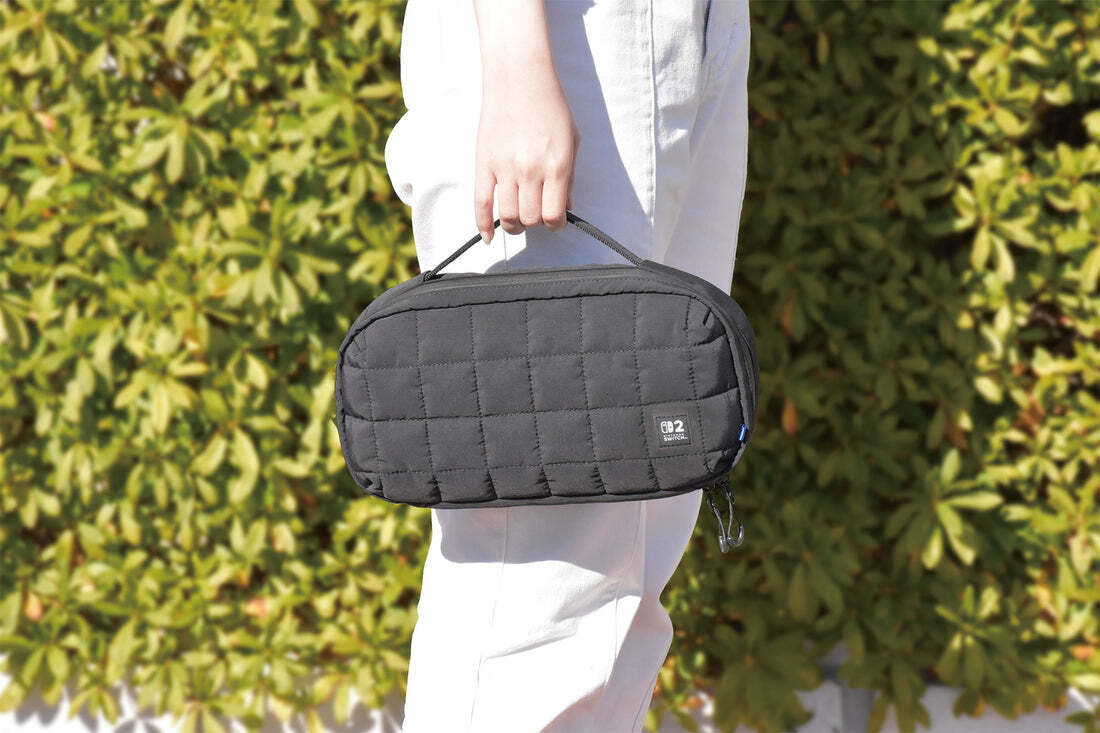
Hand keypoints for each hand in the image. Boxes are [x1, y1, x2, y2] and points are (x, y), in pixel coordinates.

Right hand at [472, 0, 579, 243]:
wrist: (519, 77)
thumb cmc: (550, 106)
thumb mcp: (571, 141)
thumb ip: (569, 177)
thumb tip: (567, 207)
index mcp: (556, 166)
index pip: (554, 215)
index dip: (556, 223)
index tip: (555, 219)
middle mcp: (530, 170)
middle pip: (530, 219)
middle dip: (536, 223)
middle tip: (537, 212)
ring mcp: (504, 168)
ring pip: (508, 216)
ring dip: (515, 224)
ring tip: (518, 219)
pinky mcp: (484, 163)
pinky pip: (480, 203)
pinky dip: (483, 225)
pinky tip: (489, 236)